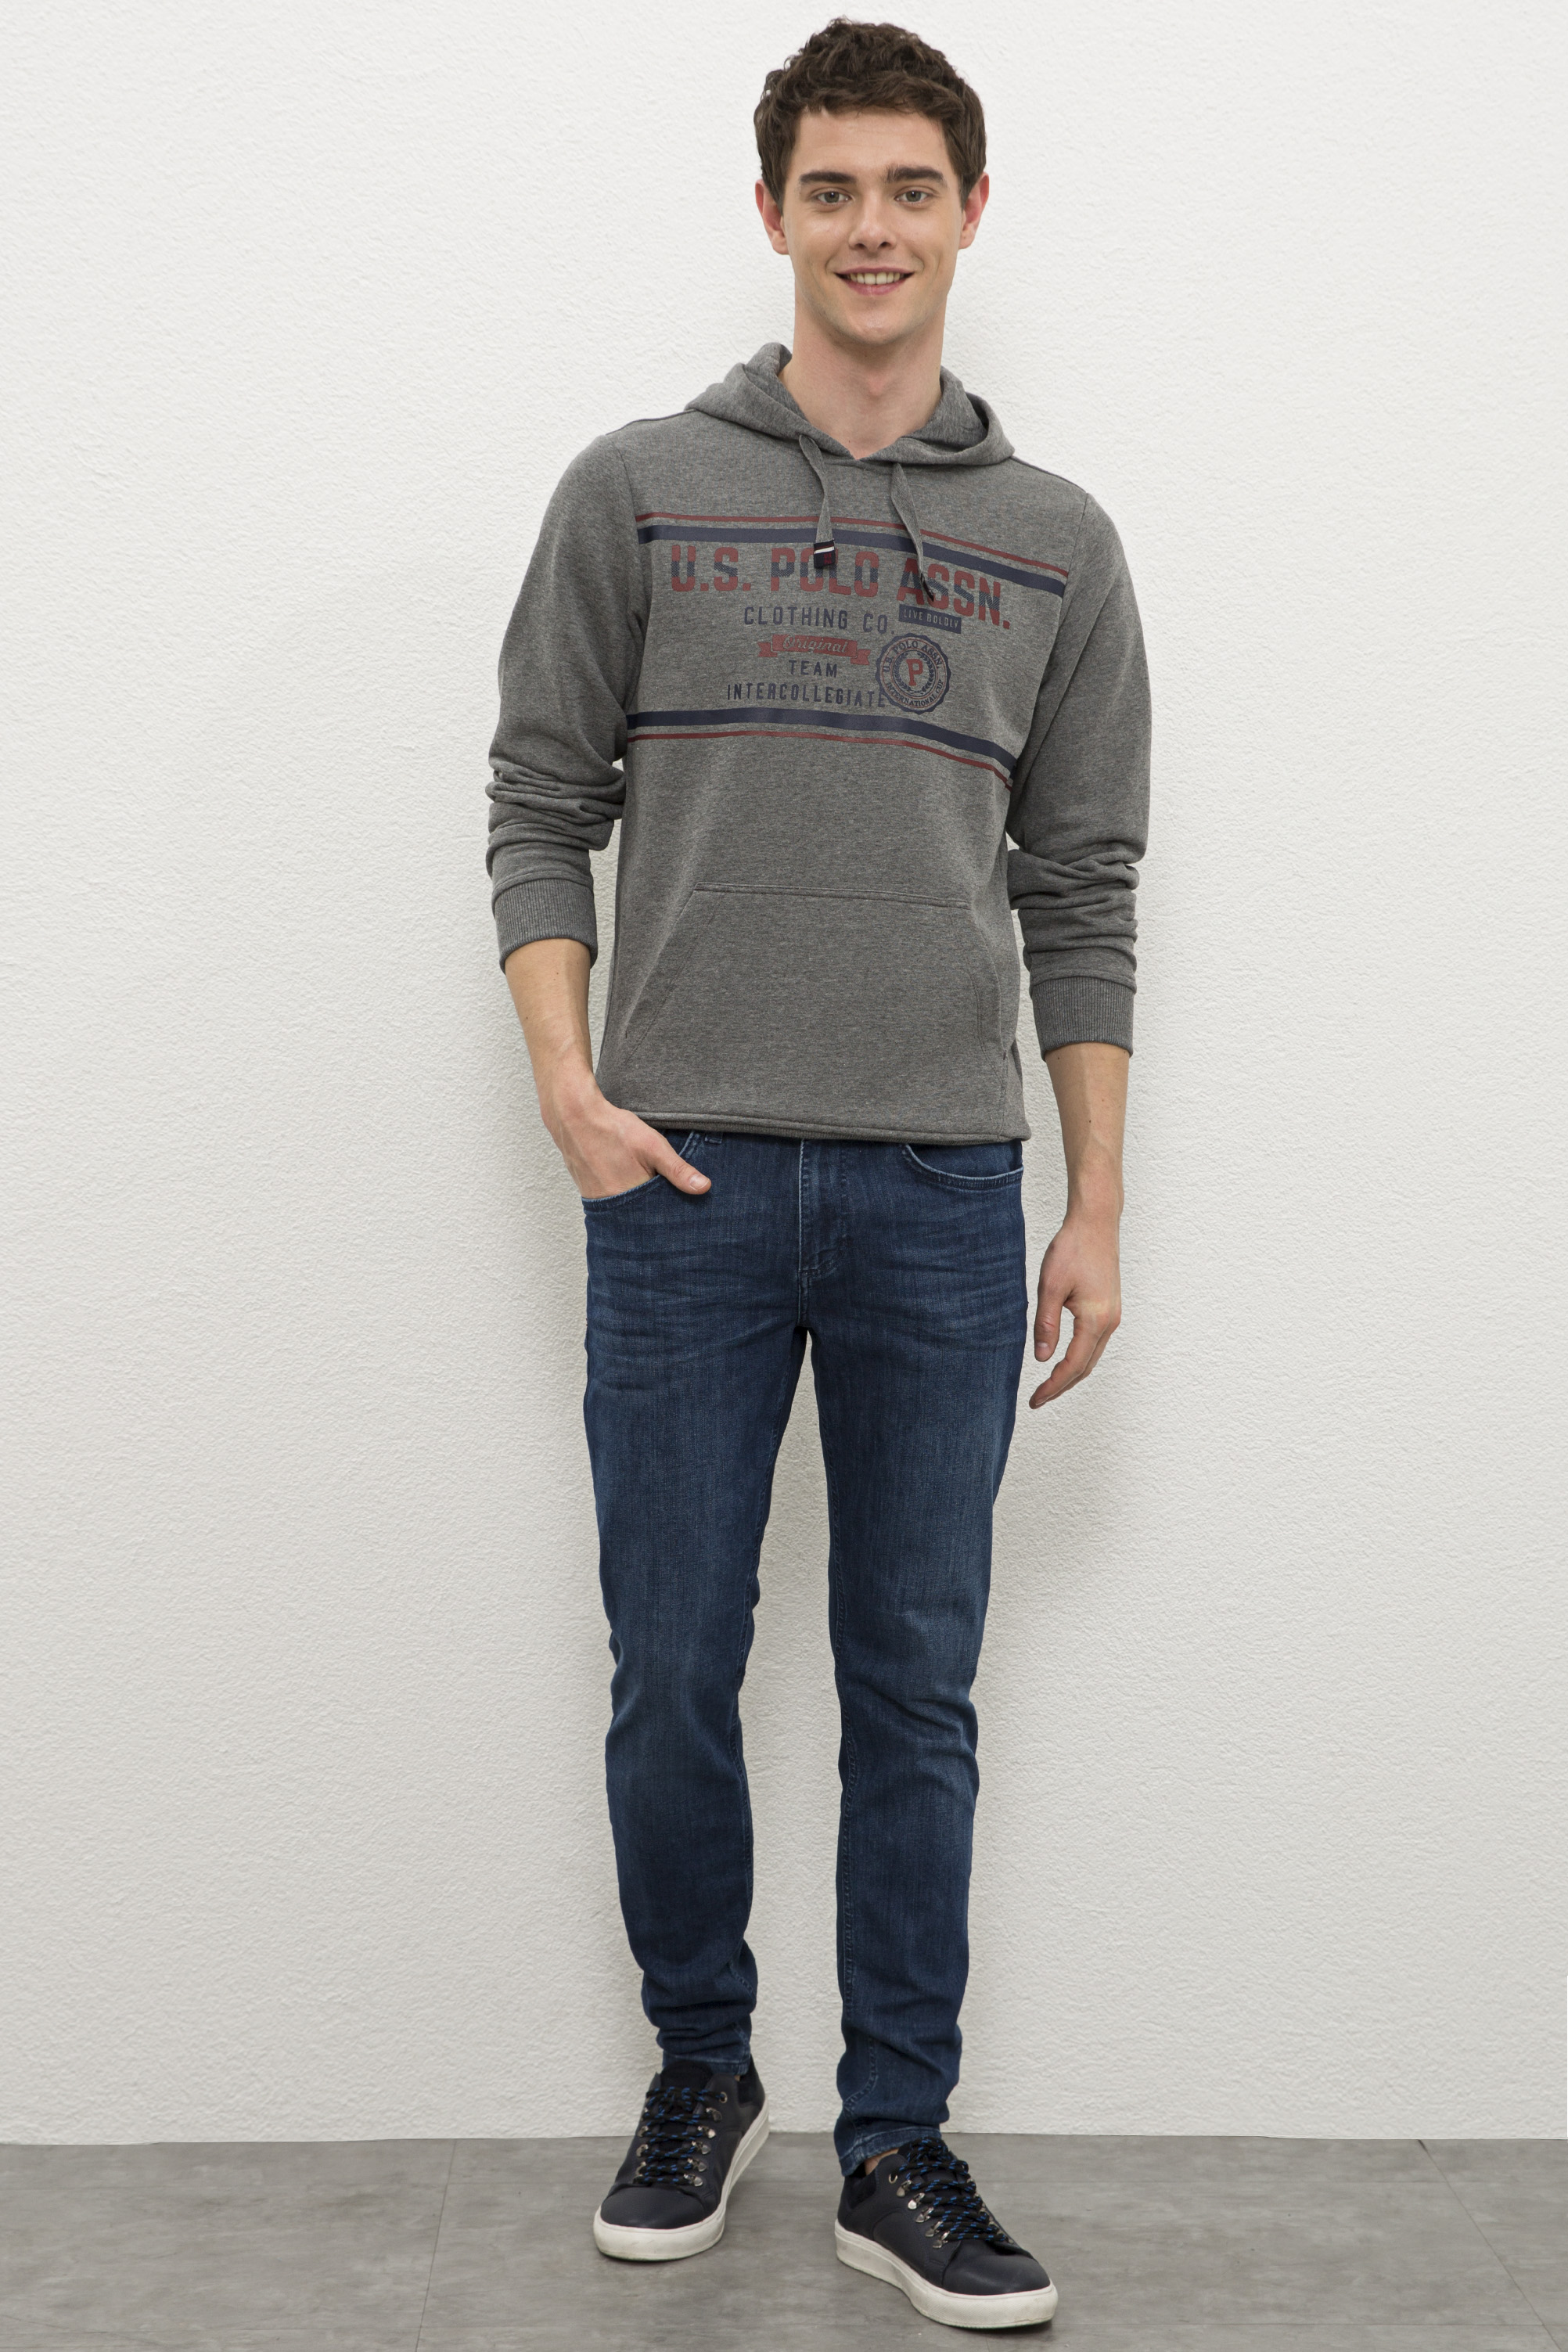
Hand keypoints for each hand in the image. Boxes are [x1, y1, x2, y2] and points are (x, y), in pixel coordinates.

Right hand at [546, 1070, 711, 1201]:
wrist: (573, 1115)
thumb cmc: (613, 1129)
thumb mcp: (652, 1146)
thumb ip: (678, 1170)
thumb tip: (704, 1188)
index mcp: (630, 1198)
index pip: (657, 1217)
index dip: (669, 1212)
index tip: (680, 1208)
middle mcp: (610, 1206)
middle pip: (639, 1216)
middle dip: (653, 1209)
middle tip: (661, 1193)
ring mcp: (595, 1199)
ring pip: (624, 1208)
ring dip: (637, 1202)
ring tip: (644, 1187)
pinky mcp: (587, 1191)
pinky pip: (610, 1201)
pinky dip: (621, 1195)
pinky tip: (625, 1180)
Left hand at [1030, 1208, 1120, 1406]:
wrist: (1095, 1223)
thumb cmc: (1072, 1249)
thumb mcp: (1051, 1286)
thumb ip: (1047, 1324)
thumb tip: (1042, 1359)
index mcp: (1095, 1320)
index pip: (1072, 1365)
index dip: (1053, 1386)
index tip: (1035, 1400)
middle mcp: (1109, 1322)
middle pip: (1085, 1368)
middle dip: (1062, 1387)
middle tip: (1038, 1400)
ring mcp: (1113, 1316)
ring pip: (1092, 1357)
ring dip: (1072, 1375)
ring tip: (1049, 1386)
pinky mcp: (1110, 1308)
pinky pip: (1095, 1343)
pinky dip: (1080, 1359)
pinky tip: (1065, 1360)